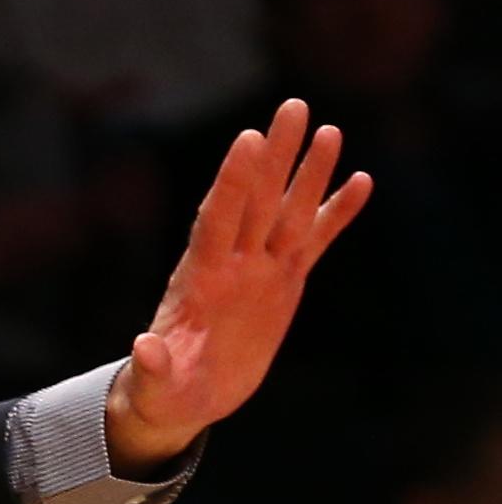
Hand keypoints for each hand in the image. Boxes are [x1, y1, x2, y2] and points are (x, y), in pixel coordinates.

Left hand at [105, 98, 372, 471]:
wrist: (183, 397)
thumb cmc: (164, 390)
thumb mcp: (156, 385)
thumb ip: (152, 366)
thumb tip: (142, 349)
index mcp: (199, 279)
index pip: (218, 219)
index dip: (233, 182)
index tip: (247, 139)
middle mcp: (232, 264)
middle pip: (257, 200)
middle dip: (275, 155)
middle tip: (293, 106)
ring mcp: (259, 270)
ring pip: (288, 211)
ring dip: (309, 173)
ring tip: (330, 131)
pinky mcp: (283, 283)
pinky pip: (314, 242)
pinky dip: (336, 214)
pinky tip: (361, 182)